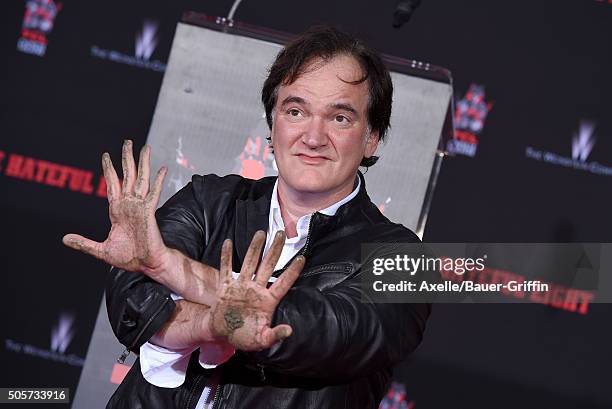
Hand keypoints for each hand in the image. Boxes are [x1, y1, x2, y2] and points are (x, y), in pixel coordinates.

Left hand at [63, 140, 168, 277]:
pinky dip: (158, 180)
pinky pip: (154, 192)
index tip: (106, 155)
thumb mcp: (100, 250)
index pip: (113, 184)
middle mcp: (129, 204)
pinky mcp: (149, 212)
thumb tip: (64, 239)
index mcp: (117, 210)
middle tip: (128, 142)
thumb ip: (83, 243)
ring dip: (142, 163)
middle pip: (128, 175)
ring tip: (145, 147)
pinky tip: (162, 168)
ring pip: (141, 179)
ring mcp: (140, 206)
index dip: (109, 169)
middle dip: (127, 158)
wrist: (146, 264)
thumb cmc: (128, 258)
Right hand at [209, 231, 303, 350]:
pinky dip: (226, 256)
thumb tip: (289, 330)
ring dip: (255, 248)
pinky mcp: (226, 287)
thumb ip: (275, 335)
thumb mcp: (262, 340)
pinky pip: (226, 269)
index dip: (293, 271)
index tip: (302, 258)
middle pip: (268, 265)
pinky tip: (228, 243)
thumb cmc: (244, 338)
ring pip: (249, 263)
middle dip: (274, 250)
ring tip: (261, 233)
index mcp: (267, 301)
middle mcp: (256, 290)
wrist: (222, 335)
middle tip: (281, 233)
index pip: (283, 283)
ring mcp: (241, 287)